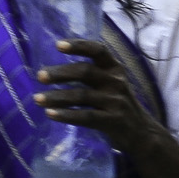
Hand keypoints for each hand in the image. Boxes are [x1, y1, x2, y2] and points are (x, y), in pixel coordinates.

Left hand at [32, 39, 163, 151]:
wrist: (141, 132)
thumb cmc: (116, 103)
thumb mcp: (111, 82)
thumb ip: (91, 73)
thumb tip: (52, 68)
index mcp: (114, 68)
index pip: (98, 50)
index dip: (78, 46)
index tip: (58, 45)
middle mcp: (116, 81)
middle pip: (85, 72)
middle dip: (60, 73)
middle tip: (40, 76)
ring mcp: (115, 101)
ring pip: (81, 96)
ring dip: (57, 97)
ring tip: (37, 99)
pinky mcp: (113, 121)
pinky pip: (86, 117)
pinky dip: (66, 115)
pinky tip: (50, 114)